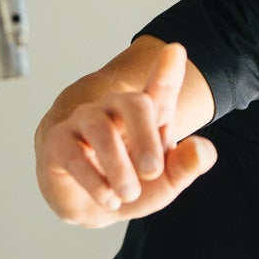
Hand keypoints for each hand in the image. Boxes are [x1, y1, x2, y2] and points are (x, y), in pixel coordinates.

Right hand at [36, 43, 216, 227]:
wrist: (93, 207)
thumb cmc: (135, 183)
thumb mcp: (168, 179)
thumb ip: (189, 164)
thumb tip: (200, 149)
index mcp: (149, 114)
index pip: (160, 87)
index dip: (167, 70)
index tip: (175, 51)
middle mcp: (116, 110)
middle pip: (133, 104)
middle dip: (145, 137)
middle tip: (152, 171)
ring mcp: (85, 122)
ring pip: (100, 128)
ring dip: (117, 165)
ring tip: (128, 193)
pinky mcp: (57, 142)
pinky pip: (73, 154)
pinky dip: (93, 180)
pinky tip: (108, 198)